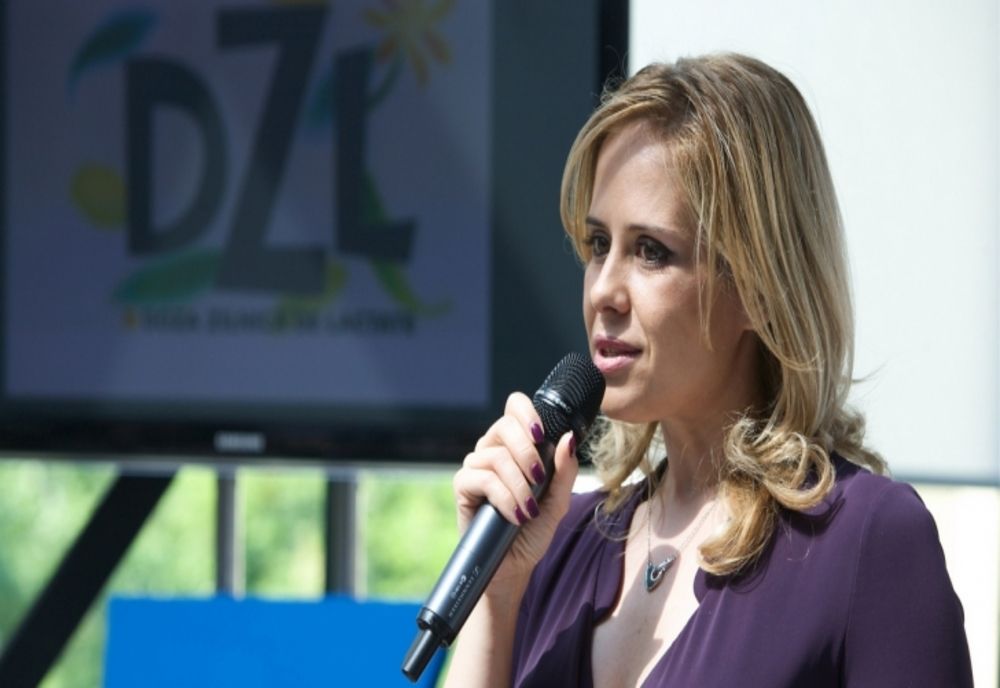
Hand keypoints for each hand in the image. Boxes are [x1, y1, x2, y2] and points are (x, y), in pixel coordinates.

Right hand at [452, 392, 578, 591]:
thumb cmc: (534, 530)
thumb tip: (567, 438)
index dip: (526, 412)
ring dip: (519, 485)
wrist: (514, 564)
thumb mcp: (559, 500)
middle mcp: (493, 449)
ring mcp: (476, 466)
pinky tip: (515, 514)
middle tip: (539, 479)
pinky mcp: (462, 486)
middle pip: (504, 425)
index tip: (541, 434)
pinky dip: (504, 497)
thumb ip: (565, 469)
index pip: (515, 406)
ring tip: (528, 509)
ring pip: (496, 456)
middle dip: (527, 452)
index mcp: (516, 444)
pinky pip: (482, 478)